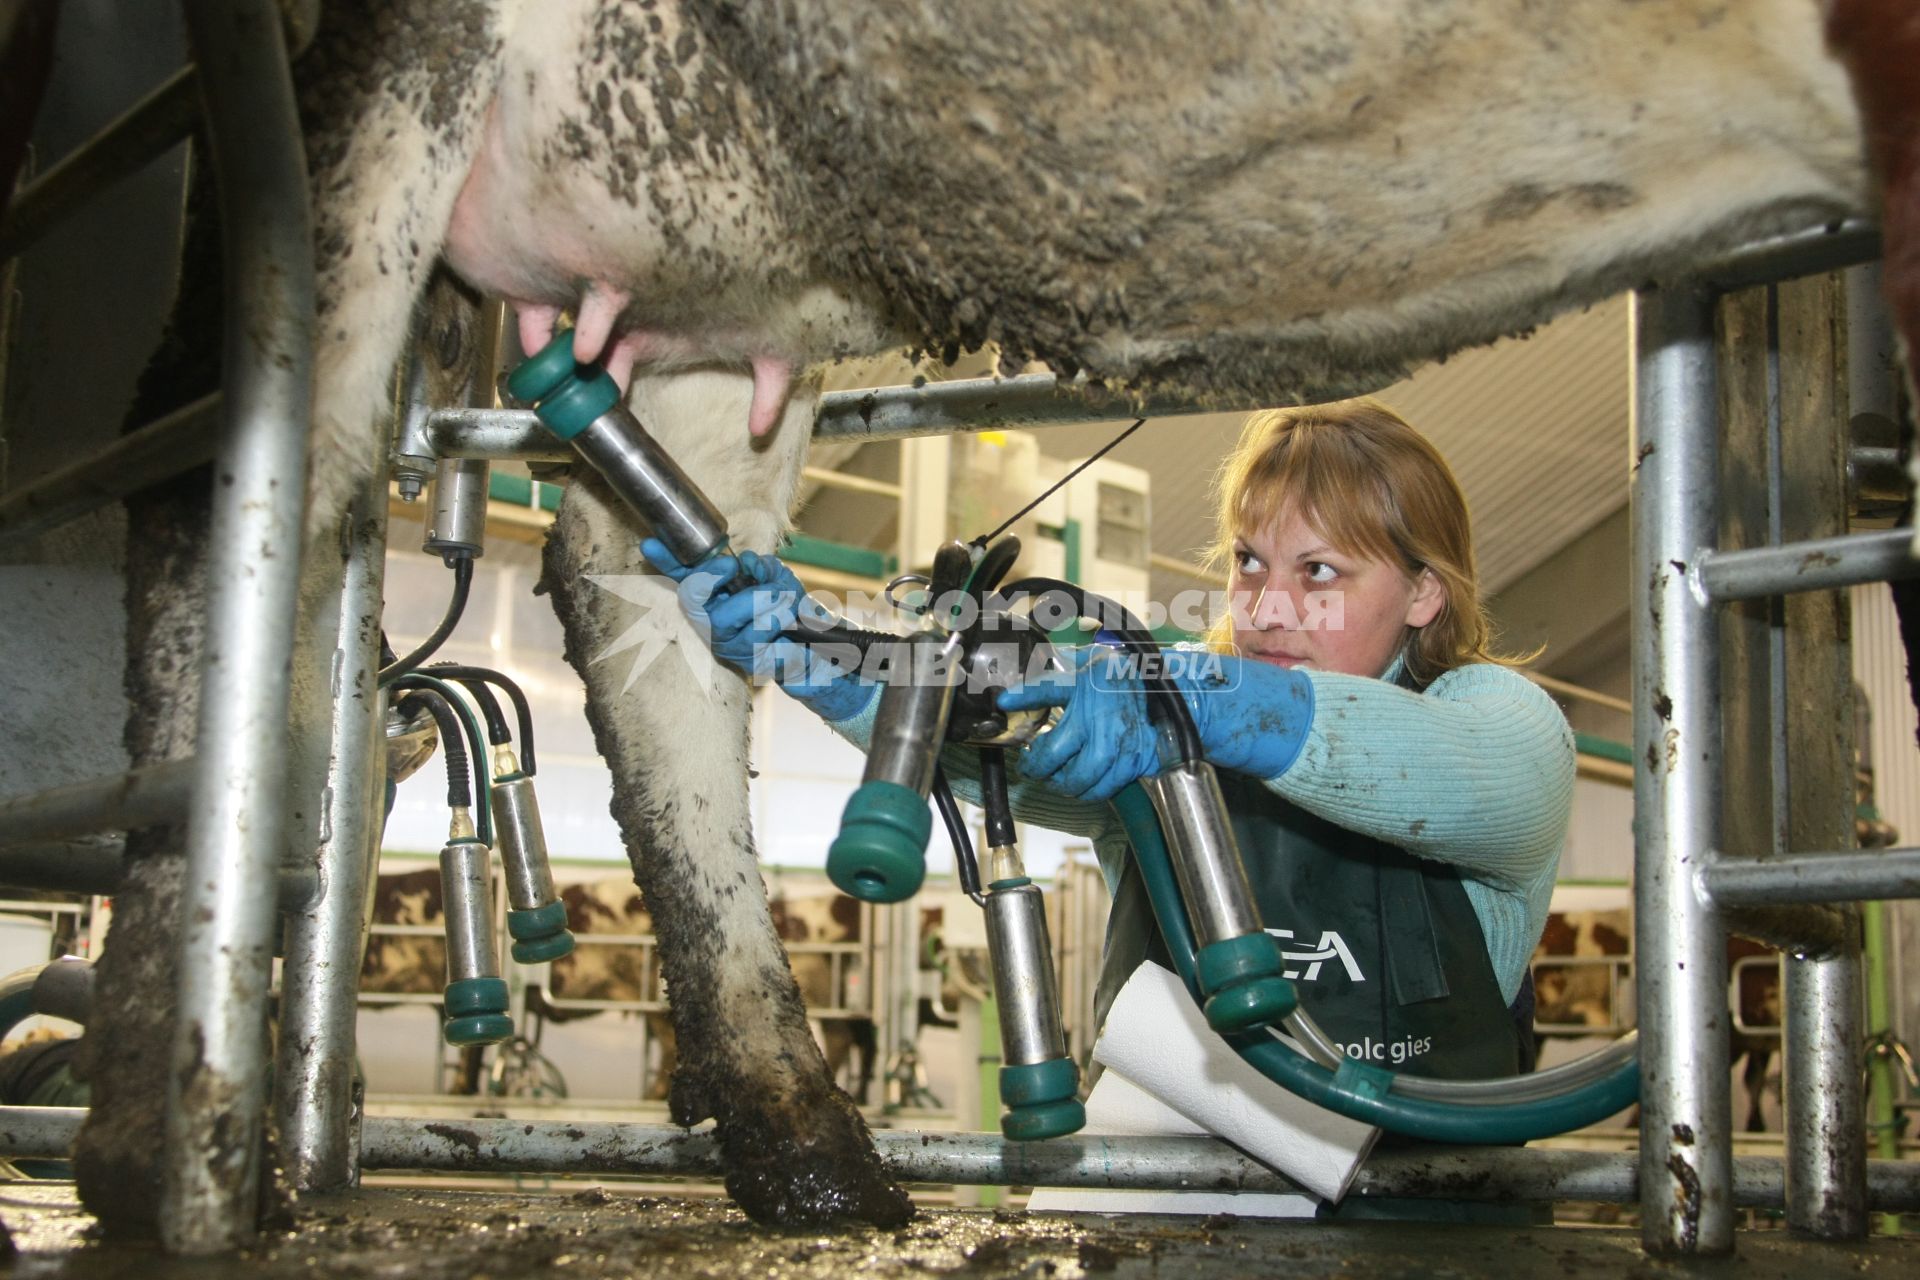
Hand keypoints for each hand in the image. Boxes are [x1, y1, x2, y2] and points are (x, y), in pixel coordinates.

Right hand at [640, 539, 873, 719]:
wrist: (817, 648)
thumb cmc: (791, 611)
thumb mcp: (778, 578)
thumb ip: (760, 567)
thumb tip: (747, 562)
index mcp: (717, 597)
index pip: (686, 578)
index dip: (667, 562)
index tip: (650, 545)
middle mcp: (713, 622)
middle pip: (692, 598)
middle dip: (711, 577)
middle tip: (735, 568)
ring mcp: (728, 644)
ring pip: (727, 616)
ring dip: (763, 599)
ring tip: (785, 601)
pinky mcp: (747, 662)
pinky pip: (757, 632)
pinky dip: (779, 617)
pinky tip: (789, 622)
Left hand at [997, 648, 1312, 799]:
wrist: (1169, 686)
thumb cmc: (1120, 673)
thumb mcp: (1078, 669)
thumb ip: (1040, 686)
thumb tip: (1005, 700)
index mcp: (1087, 706)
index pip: (1046, 746)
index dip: (1031, 758)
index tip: (1024, 751)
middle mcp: (1104, 734)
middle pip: (1061, 774)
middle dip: (1044, 773)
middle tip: (1039, 764)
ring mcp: (1123, 753)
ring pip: (1083, 787)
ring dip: (1068, 783)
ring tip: (1061, 770)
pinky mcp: (1137, 765)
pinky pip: (1106, 789)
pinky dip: (1092, 786)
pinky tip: (1087, 772)